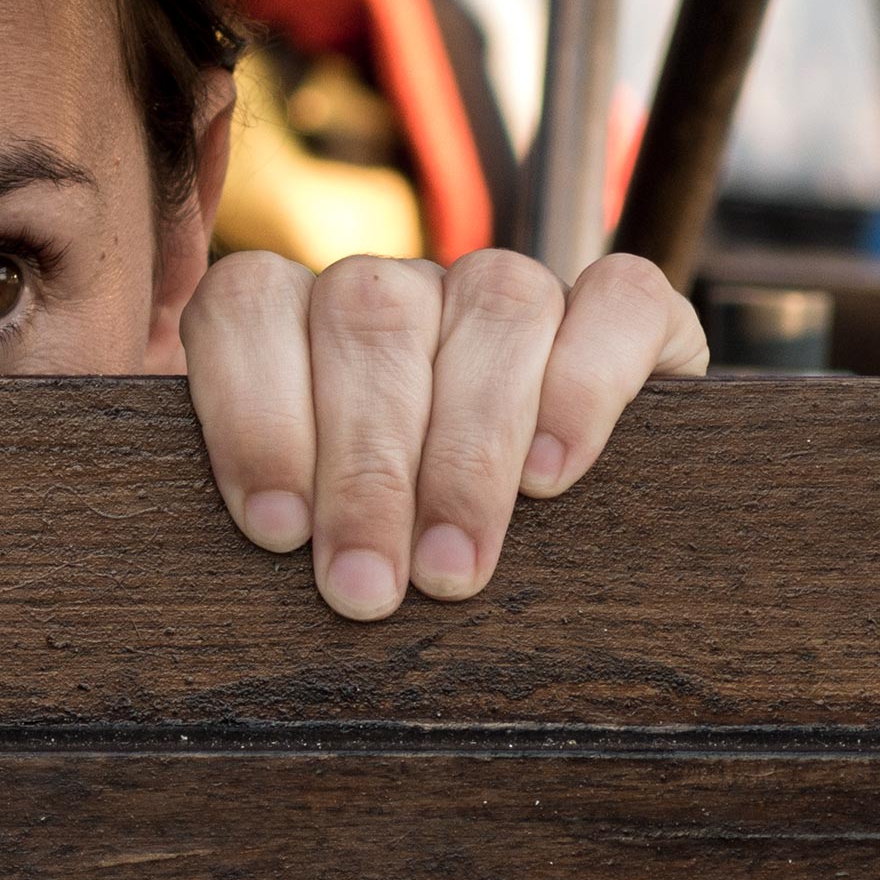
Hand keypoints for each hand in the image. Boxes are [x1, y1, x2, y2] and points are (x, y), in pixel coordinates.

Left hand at [180, 249, 708, 620]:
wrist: (560, 526)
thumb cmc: (390, 552)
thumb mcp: (312, 531)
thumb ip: (273, 515)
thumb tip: (254, 553)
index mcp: (302, 320)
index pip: (250, 302)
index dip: (254, 410)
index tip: (275, 531)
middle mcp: (402, 290)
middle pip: (368, 315)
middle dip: (364, 465)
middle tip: (366, 589)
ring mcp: (511, 290)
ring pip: (492, 300)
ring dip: (468, 447)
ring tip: (451, 570)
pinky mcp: (629, 316)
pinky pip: (615, 299)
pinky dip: (584, 385)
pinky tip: (554, 476)